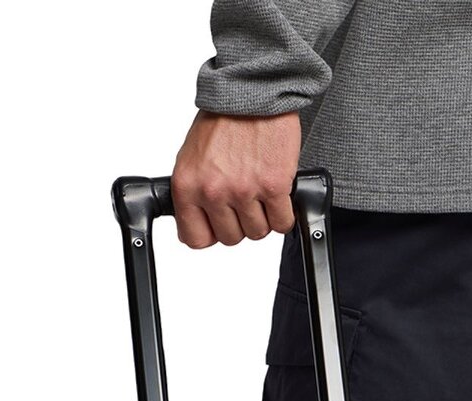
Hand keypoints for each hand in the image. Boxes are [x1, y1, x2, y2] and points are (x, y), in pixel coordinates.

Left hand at [171, 111, 300, 248]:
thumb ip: (193, 192)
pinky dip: (284, 213)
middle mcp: (213, 191)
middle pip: (231, 238)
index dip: (211, 233)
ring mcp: (244, 190)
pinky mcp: (274, 186)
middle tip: (244, 197)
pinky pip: (282, 223)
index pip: (195, 238)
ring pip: (257, 233)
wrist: (253, 91)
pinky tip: (278, 193)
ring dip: (263, 217)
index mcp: (187, 185)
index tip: (218, 224)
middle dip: (240, 222)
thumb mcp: (192, 157)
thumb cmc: (224, 118)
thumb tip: (199, 223)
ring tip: (260, 190)